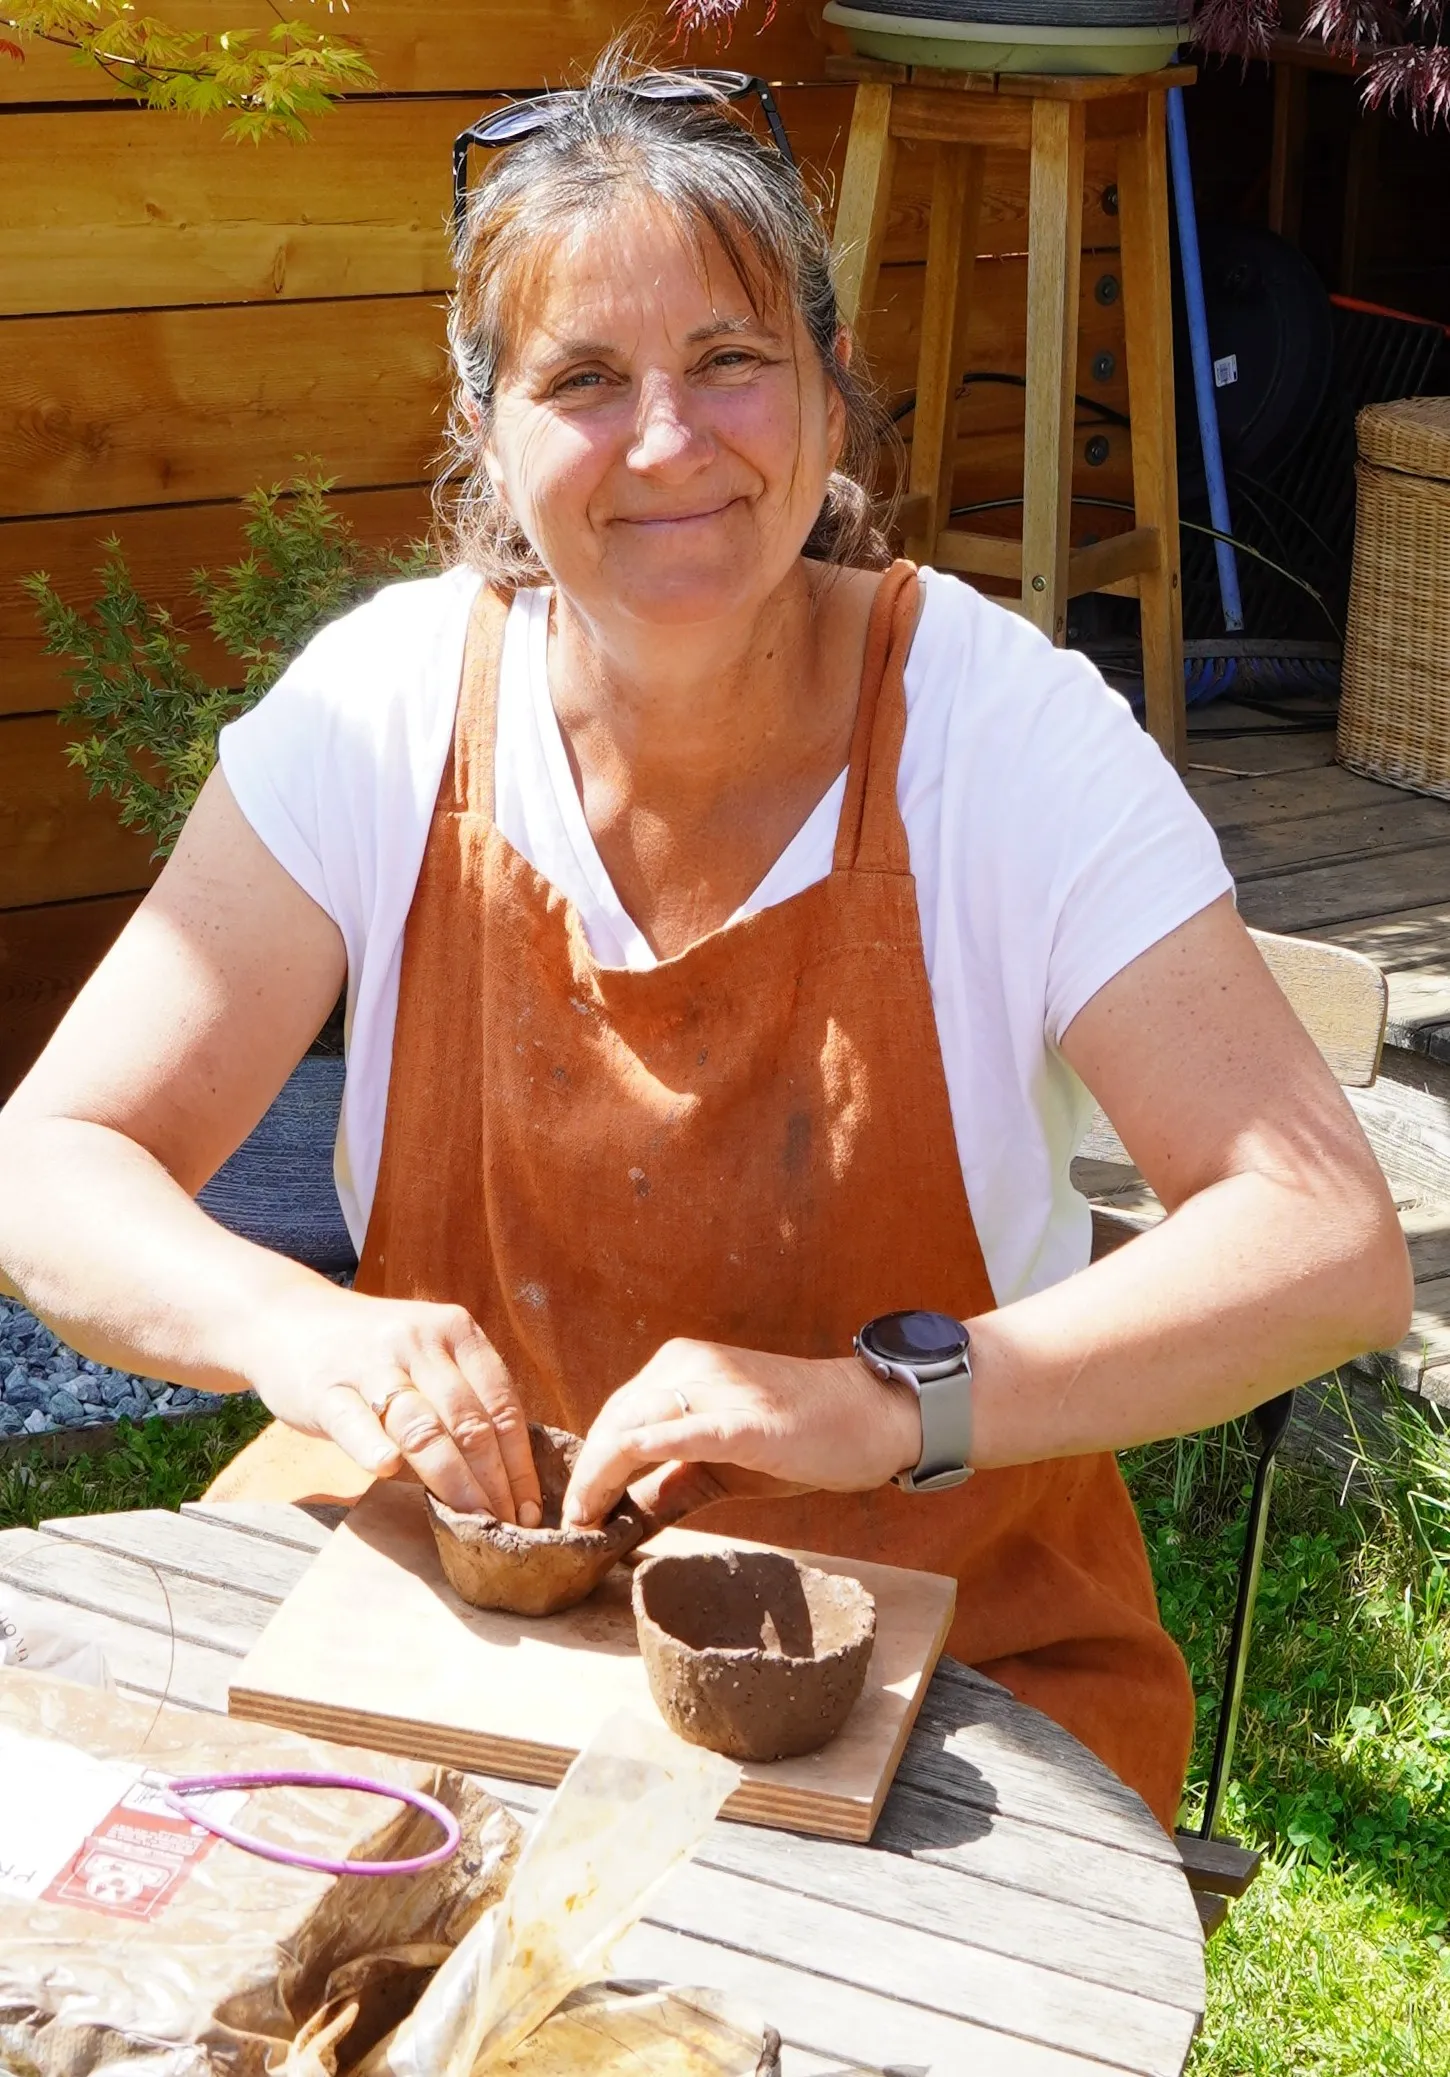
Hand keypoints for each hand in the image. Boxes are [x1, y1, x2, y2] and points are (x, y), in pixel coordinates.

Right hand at [243, 1283, 542, 1521]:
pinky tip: (388, 1470)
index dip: (520, 1462)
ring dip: (453, 1480)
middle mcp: (419, 1340)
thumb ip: (462, 1399)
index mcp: (456, 1331)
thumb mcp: (426, 1355)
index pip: (502, 1404)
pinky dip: (372, 1445)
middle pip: (469, 1421)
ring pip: (422, 1426)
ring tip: (473, 1520)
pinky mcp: (324, 1386)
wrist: (287, 1319)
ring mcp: (371, 1361)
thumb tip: (507, 1477)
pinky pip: (354, 1420)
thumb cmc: (372, 1353)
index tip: (530, 1508)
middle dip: (494, 1482)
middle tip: (508, 1528)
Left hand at [561, 1338, 922, 1528]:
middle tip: (571, 1528)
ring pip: (636, 1426)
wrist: (870, 1418)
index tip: (574, 1513)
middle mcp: (691, 1366)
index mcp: (681, 1368)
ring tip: (585, 1521)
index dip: (588, 1466)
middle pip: (615, 1421)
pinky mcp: (748, 1420)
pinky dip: (651, 1450)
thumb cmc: (799, 1438)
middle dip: (585, 1476)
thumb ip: (670, 1484)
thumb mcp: (722, 1461)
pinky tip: (625, 1471)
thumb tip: (619, 1520)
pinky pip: (688, 1432)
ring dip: (601, 1475)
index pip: (615, 1417)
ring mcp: (720, 1388)